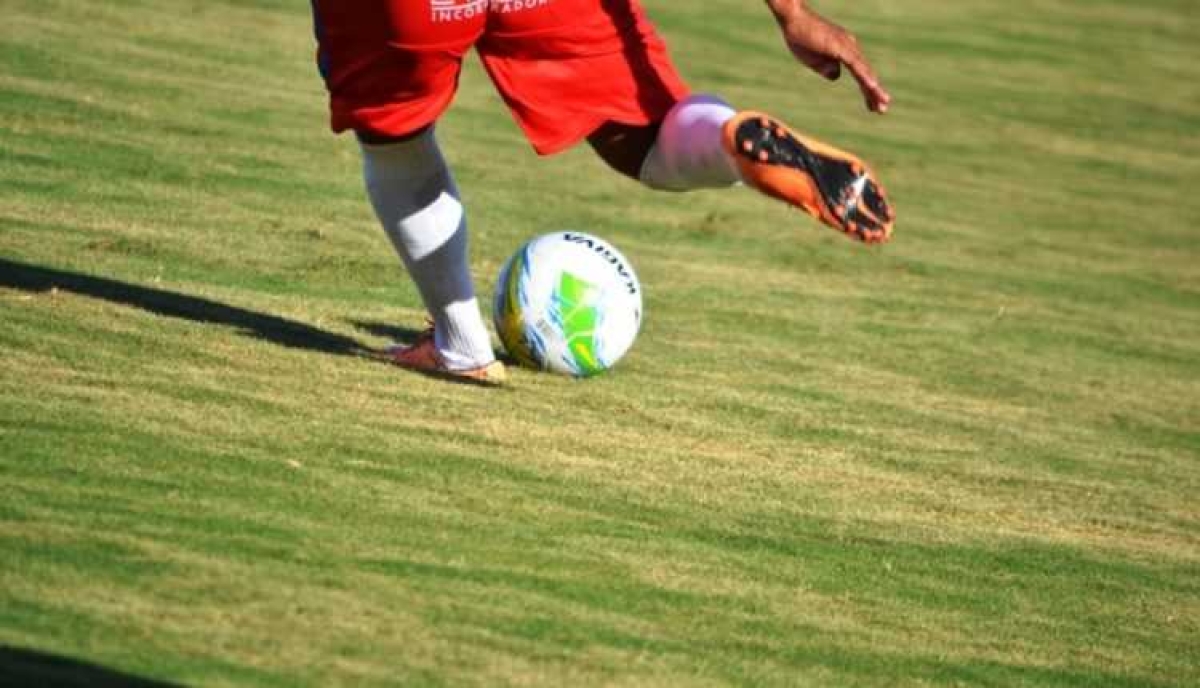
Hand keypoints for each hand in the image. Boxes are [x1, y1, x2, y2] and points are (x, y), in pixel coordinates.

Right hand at [769, 2, 890, 112]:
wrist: (793, 19)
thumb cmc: (800, 37)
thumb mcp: (814, 60)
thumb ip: (826, 68)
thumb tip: (836, 76)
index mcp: (845, 50)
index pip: (860, 72)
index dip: (866, 89)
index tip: (872, 105)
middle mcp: (850, 46)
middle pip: (866, 72)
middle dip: (874, 92)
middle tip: (883, 109)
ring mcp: (847, 45)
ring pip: (864, 70)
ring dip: (873, 88)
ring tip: (882, 104)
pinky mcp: (840, 46)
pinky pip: (855, 64)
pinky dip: (864, 75)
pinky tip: (872, 86)